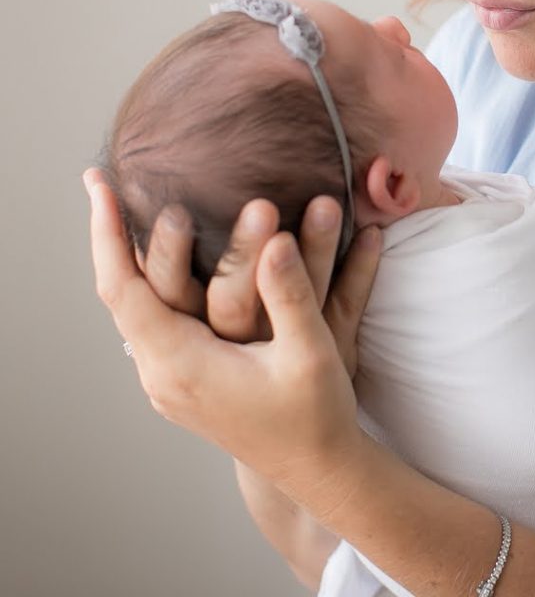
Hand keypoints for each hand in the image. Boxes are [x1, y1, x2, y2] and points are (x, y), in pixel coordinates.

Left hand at [85, 170, 380, 499]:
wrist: (316, 467)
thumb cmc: (315, 413)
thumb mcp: (310, 351)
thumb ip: (289, 294)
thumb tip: (275, 240)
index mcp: (183, 366)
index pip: (126, 289)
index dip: (109, 235)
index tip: (100, 187)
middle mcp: (163, 373)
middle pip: (120, 294)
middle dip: (111, 235)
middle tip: (105, 185)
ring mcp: (169, 379)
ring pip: (132, 308)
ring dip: (125, 258)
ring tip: (119, 213)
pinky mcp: (184, 378)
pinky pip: (150, 321)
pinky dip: (145, 283)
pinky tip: (152, 260)